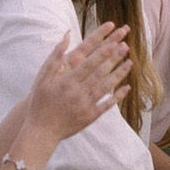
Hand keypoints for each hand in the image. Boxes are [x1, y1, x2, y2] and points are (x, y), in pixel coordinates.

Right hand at [29, 23, 129, 141]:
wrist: (41, 131)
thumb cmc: (40, 103)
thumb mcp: (42, 79)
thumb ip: (54, 59)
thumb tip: (64, 38)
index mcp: (66, 82)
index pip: (88, 64)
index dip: (102, 53)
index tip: (114, 43)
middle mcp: (77, 93)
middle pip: (100, 73)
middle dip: (114, 59)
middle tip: (126, 47)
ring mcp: (85, 105)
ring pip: (106, 87)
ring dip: (118, 74)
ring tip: (130, 63)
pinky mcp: (90, 117)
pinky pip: (106, 105)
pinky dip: (117, 96)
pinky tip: (127, 87)